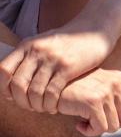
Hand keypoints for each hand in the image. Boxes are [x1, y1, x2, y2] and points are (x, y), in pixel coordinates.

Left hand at [0, 24, 117, 113]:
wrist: (96, 28)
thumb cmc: (69, 40)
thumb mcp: (44, 42)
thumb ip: (27, 57)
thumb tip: (8, 78)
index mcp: (27, 45)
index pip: (3, 70)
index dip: (3, 88)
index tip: (12, 97)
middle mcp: (37, 51)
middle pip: (18, 84)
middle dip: (21, 102)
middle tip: (30, 107)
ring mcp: (52, 59)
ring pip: (34, 91)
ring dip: (37, 106)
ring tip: (43, 109)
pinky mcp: (68, 67)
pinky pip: (52, 92)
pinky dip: (50, 104)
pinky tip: (54, 107)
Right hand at [58, 68, 120, 136]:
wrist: (50, 87)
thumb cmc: (73, 91)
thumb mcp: (98, 90)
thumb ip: (115, 101)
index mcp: (120, 80)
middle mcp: (116, 84)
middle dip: (111, 127)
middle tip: (94, 123)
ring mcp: (106, 92)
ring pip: (113, 127)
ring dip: (97, 130)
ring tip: (84, 121)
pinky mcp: (93, 102)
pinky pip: (100, 129)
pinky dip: (89, 132)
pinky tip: (79, 125)